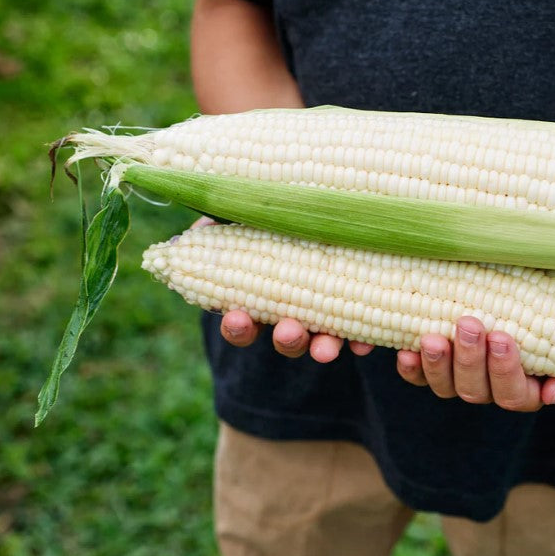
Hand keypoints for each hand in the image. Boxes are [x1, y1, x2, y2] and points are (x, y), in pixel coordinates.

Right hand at [191, 216, 373, 360]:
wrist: (323, 208)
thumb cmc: (267, 215)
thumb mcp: (242, 216)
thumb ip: (219, 227)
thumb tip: (191, 234)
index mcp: (257, 299)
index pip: (241, 324)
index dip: (238, 326)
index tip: (238, 317)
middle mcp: (292, 315)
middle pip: (286, 339)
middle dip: (287, 339)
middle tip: (289, 331)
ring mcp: (325, 317)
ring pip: (321, 341)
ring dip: (321, 347)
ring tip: (325, 347)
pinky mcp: (359, 310)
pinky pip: (360, 332)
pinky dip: (361, 341)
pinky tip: (364, 344)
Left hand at [396, 316, 554, 411]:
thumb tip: (551, 395)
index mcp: (530, 391)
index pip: (514, 395)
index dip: (505, 371)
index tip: (503, 336)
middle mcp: (494, 388)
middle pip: (475, 391)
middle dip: (470, 359)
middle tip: (469, 323)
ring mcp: (463, 375)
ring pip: (446, 386)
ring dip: (438, 363)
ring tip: (434, 336)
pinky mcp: (440, 360)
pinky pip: (420, 375)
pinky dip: (412, 367)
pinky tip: (406, 350)